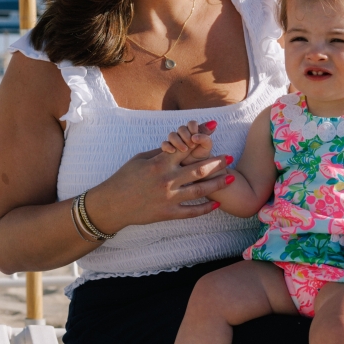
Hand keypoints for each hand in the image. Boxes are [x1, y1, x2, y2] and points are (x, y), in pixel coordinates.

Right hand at [84, 139, 233, 232]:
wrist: (112, 204)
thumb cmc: (123, 178)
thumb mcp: (139, 159)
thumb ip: (160, 153)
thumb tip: (177, 145)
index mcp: (159, 163)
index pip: (185, 147)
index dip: (201, 137)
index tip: (213, 130)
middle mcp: (166, 180)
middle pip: (198, 169)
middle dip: (217, 162)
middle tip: (230, 158)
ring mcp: (168, 198)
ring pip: (199, 190)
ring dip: (217, 183)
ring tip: (231, 178)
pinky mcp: (168, 214)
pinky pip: (191, 211)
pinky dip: (205, 208)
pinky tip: (216, 204)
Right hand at [161, 120, 226, 166]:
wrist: (197, 174)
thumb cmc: (203, 159)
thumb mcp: (206, 147)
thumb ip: (206, 136)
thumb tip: (213, 124)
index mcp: (194, 133)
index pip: (191, 124)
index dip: (193, 127)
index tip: (195, 136)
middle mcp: (184, 136)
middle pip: (181, 128)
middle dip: (186, 135)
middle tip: (191, 145)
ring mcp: (175, 143)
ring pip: (172, 135)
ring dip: (178, 140)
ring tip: (184, 149)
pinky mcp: (168, 150)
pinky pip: (164, 144)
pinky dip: (167, 146)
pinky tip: (172, 151)